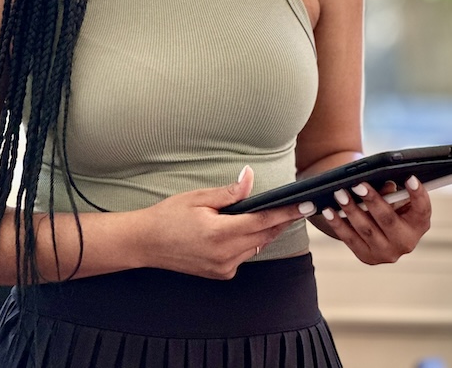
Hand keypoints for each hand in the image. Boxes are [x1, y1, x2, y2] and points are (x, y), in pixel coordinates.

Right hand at [133, 166, 313, 279]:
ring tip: (277, 213)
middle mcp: (225, 255)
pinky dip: (250, 241)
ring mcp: (224, 268)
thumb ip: (229, 192)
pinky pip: (245, 254)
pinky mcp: (221, 274)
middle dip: (283, 221)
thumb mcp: (198, 197)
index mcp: (219, 233)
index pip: (262, 221)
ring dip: (266, 230)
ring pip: (256, 246)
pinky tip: (246, 228)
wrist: (147, 243)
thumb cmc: (169, 215)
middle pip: (264, 235)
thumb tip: (250, 177)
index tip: (305, 206)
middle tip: (301, 206)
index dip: (286, 213)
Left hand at [314, 176, 430, 264]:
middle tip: (358, 185)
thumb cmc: (388, 204)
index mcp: (419, 224)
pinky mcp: (368, 257)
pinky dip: (338, 223)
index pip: (423, 209)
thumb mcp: (394, 196)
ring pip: (366, 230)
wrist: (375, 226)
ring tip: (339, 193)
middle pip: (389, 220)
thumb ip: (390, 191)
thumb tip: (383, 187)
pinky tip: (329, 210)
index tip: (410, 178)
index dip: (418, 194)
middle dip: (372, 201)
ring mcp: (387, 253)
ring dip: (351, 210)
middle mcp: (406, 242)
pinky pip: (350, 239)